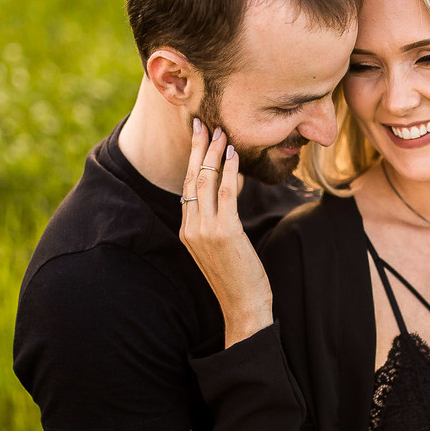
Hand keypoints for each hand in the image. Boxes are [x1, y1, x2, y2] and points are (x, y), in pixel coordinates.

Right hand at [179, 119, 272, 346]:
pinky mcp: (225, 233)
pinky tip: (234, 154)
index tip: (197, 137)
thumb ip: (217, 222)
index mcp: (187, 231)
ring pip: (205, 182)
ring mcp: (205, 231)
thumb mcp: (220, 248)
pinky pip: (225, 194)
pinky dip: (228, 171)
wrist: (243, 307)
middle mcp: (191, 228)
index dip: (192, 160)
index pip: (187, 187)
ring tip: (220, 132)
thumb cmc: (237, 279)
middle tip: (202, 122)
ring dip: (213, 154)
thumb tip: (229, 191)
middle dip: (196, 148)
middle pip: (191, 179)